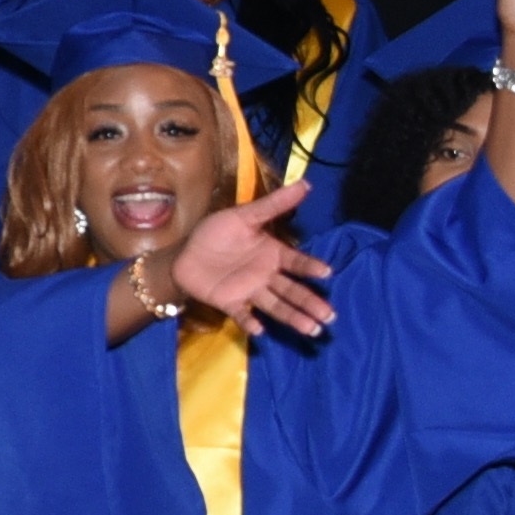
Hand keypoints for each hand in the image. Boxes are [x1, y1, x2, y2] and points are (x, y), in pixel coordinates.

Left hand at [163, 184, 335, 338]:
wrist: (184, 252)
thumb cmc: (216, 233)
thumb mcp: (244, 215)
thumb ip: (274, 204)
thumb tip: (305, 184)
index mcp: (272, 254)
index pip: (296, 262)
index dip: (310, 267)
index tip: (327, 273)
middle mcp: (266, 275)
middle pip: (292, 290)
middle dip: (310, 303)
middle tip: (330, 317)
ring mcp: (249, 290)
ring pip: (275, 305)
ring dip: (292, 317)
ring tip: (311, 330)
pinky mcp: (229, 301)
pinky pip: (241, 313)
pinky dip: (249, 321)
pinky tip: (260, 330)